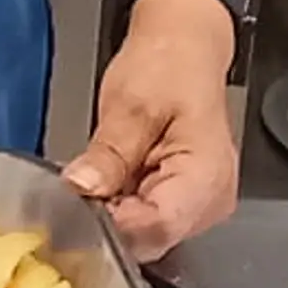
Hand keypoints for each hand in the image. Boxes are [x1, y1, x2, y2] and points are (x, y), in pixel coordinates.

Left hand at [63, 0, 242, 261]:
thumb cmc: (168, 67)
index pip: (156, 226)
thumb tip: (80, 189)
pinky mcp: (182, 205)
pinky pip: (145, 223)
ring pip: (144, 237)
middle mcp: (211, 202)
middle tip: (78, 188)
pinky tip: (109, 184)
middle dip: (108, 221)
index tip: (76, 204)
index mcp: (208, 176)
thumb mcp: (130, 105)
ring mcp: (198, 208)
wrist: (184, 49)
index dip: (110, 223)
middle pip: (150, 238)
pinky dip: (121, 209)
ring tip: (97, 177)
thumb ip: (108, 154)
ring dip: (113, 216)